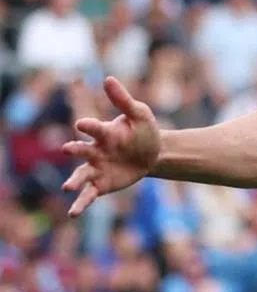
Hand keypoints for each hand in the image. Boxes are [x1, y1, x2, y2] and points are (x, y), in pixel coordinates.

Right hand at [61, 77, 160, 216]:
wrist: (153, 154)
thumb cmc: (143, 131)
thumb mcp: (139, 114)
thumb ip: (123, 100)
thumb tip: (108, 79)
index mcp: (104, 133)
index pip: (93, 128)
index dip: (88, 126)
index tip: (82, 124)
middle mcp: (95, 151)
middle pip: (82, 150)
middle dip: (75, 150)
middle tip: (67, 149)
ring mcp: (97, 169)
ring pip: (81, 175)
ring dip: (74, 181)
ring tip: (67, 188)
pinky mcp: (102, 185)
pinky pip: (89, 194)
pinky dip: (81, 203)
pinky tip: (73, 212)